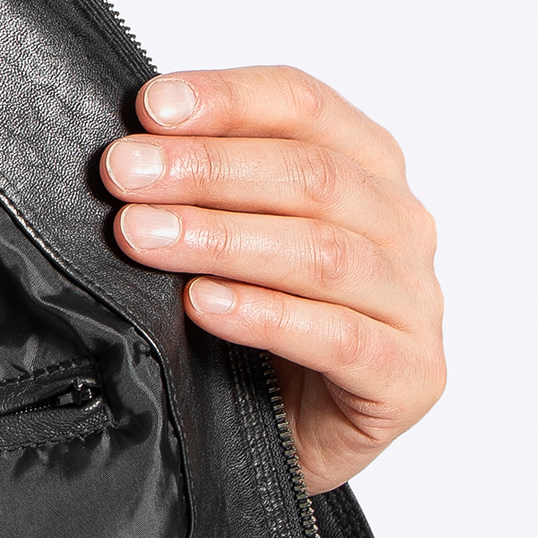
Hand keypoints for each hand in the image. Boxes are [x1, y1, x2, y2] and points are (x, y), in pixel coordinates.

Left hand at [99, 66, 444, 495]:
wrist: (294, 439)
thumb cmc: (257, 325)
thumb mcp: (229, 237)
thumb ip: (200, 185)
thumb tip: (127, 144)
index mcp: (366, 164)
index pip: (303, 104)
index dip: (226, 98)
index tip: (149, 107)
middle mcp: (401, 223)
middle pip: (312, 174)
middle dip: (207, 169)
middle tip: (123, 174)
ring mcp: (414, 301)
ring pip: (325, 252)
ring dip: (222, 238)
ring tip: (142, 237)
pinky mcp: (411, 376)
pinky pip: (340, 338)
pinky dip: (264, 315)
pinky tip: (202, 304)